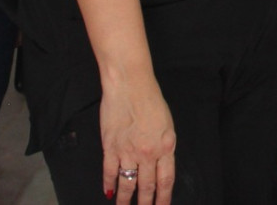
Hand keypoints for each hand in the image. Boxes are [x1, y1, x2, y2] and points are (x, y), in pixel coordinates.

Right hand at [99, 68, 174, 203]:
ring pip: (127, 183)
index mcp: (166, 146)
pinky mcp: (111, 146)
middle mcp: (148, 153)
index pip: (166, 180)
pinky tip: (109, 192)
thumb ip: (164, 145)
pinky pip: (110, 171)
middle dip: (145, 203)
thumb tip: (159, 163)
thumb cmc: (150, 98)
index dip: (164, 198)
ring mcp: (128, 151)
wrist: (130, 83)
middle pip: (147, 186)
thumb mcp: (167, 123)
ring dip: (126, 199)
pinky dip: (109, 183)